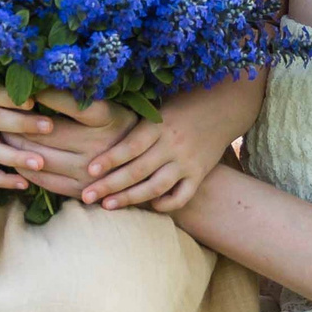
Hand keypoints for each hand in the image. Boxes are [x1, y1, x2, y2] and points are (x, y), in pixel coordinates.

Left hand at [1, 95, 137, 190]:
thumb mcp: (105, 106)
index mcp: (102, 118)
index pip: (60, 104)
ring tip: (2, 135)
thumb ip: (74, 97)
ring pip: (38, 159)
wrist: (146, 164)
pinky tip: (17, 158)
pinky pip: (44, 181)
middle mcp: (96, 145)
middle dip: (14, 125)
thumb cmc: (121, 126)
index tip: (16, 91)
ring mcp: (88, 172)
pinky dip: (26, 169)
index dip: (33, 98)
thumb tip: (38, 81)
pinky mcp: (82, 190)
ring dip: (15, 148)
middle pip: (41, 135)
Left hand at [70, 92, 245, 212]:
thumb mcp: (159, 108)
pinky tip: (151, 206)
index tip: (89, 171)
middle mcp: (172, 144)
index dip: (109, 159)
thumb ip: (136, 126)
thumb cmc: (183, 105)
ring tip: (107, 206)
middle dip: (109, 185)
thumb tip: (97, 134)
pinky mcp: (199, 173)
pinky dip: (166, 203)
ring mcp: (187, 161)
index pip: (130, 146)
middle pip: (137, 170)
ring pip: (156, 186)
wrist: (225, 105)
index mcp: (159, 125)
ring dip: (130, 198)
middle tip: (86, 196)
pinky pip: (182, 195)